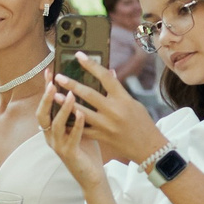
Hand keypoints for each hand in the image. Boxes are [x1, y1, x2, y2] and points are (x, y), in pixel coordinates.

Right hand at [40, 80, 109, 191]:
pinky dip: (76, 124)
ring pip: (55, 125)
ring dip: (63, 109)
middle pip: (42, 114)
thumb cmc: (86, 148)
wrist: (91, 174)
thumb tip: (90, 84)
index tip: (49, 71)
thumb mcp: (81, 125)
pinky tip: (82, 113)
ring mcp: (58, 145)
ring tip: (71, 95)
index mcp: (51, 127)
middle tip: (53, 83)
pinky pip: (71, 137)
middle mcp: (50, 136)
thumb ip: (81, 107)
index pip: (45, 104)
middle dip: (47, 98)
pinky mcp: (69, 154)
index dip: (45, 89)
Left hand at [50, 55, 164, 163]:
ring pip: (82, 112)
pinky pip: (83, 128)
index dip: (91, 65)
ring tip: (54, 95)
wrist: (148, 148)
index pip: (105, 77)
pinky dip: (72, 122)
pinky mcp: (101, 137)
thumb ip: (118, 90)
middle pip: (89, 94)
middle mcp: (114, 110)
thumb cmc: (142, 123)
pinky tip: (61, 116)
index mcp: (123, 99)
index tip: (79, 56)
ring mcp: (106, 125)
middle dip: (72, 84)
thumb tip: (109, 73)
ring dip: (67, 103)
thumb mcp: (133, 103)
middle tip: (58, 76)